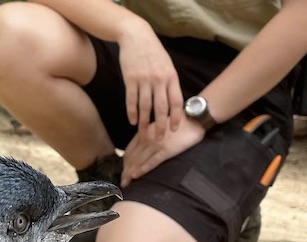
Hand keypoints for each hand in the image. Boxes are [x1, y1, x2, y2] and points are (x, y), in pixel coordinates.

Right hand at [116, 20, 183, 140]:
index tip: (174, 130)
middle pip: (161, 108)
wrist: (137, 36)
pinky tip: (132, 121)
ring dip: (144, 122)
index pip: (176, 102)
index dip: (176, 118)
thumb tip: (173, 104)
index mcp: (171, 77)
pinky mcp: (130, 79)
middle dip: (160, 126)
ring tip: (143, 135)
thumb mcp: (167, 65)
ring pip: (145, 106)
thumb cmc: (154, 52)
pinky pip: (131, 99)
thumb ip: (170, 83)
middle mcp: (159, 80)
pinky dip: (131, 112)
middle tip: (159, 140)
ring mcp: (144, 79)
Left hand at [121, 117, 205, 186]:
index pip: (129, 151)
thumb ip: (149, 135)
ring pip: (139, 160)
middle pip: (132, 158)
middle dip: (125, 171)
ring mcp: (156, 144)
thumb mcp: (159, 127)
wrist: (194, 118)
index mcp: (144, 132)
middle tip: (122, 182)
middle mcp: (147, 138)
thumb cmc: (178, 123)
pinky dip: (143, 169)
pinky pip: (152, 161)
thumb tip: (142, 148)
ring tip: (126, 183)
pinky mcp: (166, 150)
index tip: (123, 172)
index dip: (124, 163)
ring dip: (130, 173)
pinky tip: (136, 175)